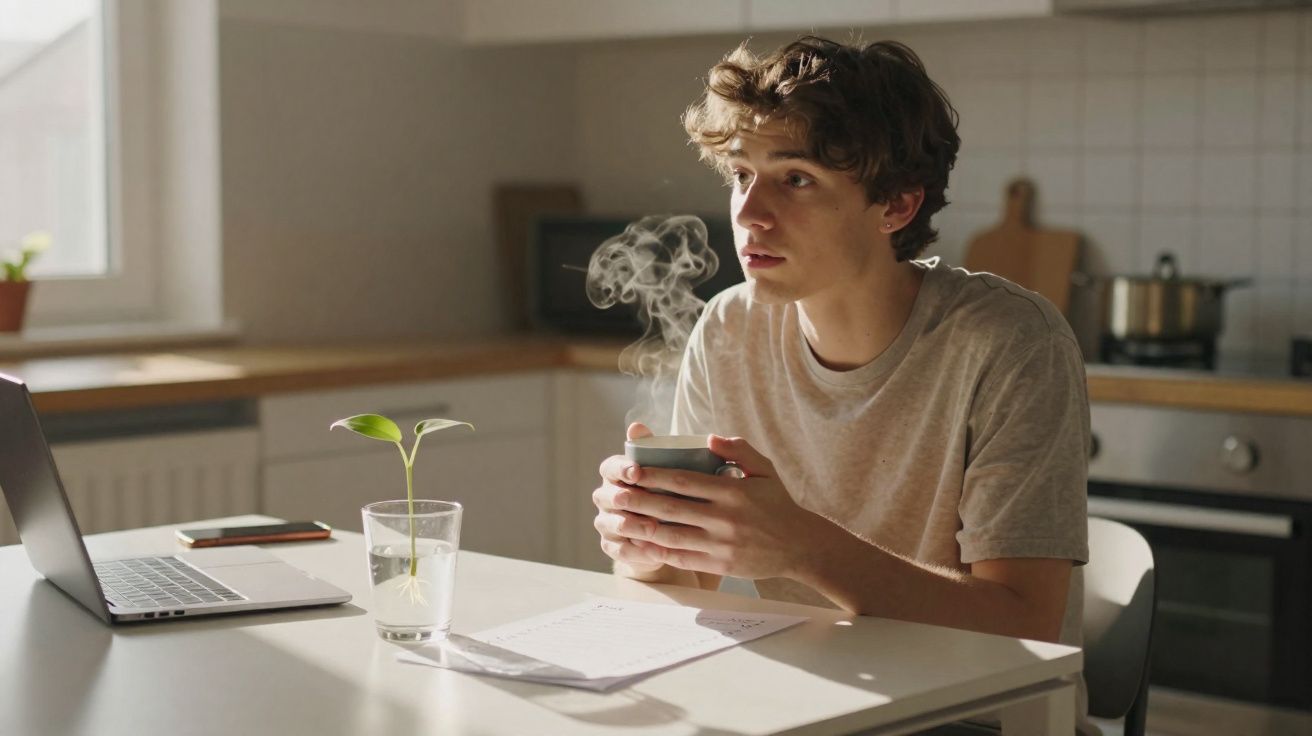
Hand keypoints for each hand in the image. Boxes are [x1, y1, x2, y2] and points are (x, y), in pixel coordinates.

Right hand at [592, 422, 667, 575]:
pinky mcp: (612, 546)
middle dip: (625, 500)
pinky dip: (637, 551)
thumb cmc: (667, 489)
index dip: (621, 469)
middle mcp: (606, 497)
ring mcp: (606, 522)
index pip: (609, 467)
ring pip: (612, 524)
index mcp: (615, 474)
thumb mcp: (666, 468)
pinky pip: (619, 550)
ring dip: (632, 527)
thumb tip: (637, 425)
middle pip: (606, 496)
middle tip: (646, 502)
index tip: (637, 471)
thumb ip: (652, 447)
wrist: (667, 527)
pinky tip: (655, 551)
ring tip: (653, 529)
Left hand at [607, 435, 816, 579]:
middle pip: (672, 508)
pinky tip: (640, 545)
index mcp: (732, 491)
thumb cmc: (777, 503)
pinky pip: (682, 558)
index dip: (654, 476)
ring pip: (672, 536)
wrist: (799, 545)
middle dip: (640, 501)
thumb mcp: (765, 470)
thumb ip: (739, 450)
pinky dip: (658, 552)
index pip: (684, 480)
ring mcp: (721, 544)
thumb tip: (709, 438)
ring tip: (620, 520)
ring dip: (642, 529)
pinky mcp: (720, 565)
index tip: (631, 471)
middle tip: (615, 495)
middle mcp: (725, 518)